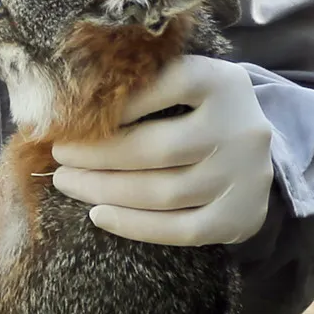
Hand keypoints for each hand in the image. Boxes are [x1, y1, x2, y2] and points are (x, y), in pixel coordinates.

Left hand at [52, 55, 273, 246]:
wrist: (253, 158)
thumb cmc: (198, 115)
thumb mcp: (186, 86)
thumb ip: (145, 84)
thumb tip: (70, 102)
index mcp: (224, 84)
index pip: (169, 84)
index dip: (121, 101)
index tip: (75, 114)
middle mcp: (240, 129)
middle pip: (159, 148)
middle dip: (99, 154)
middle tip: (60, 155)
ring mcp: (243, 178)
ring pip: (163, 192)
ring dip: (105, 190)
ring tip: (68, 182)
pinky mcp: (238, 218)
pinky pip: (179, 230)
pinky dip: (134, 225)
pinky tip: (99, 215)